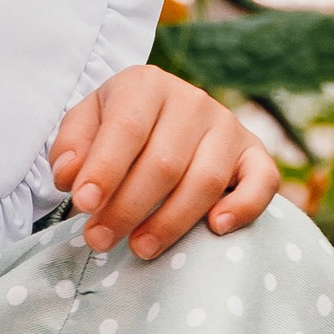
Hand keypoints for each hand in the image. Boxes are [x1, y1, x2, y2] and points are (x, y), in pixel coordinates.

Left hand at [50, 63, 280, 256]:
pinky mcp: (255, 153)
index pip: (126, 128)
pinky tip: (215, 228)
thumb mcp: (84, 127)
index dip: (105, 169)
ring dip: (171, 222)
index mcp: (146, 85)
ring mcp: (228, 126)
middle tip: (99, 239)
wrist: (161, 120)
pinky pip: (262, 181)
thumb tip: (71, 176)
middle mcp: (192, 101)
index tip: (84, 204)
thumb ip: (71, 147)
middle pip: (164, 162)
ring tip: (139, 248)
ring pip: (205, 180)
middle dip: (128, 207)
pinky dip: (243, 207)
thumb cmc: (117, 131)